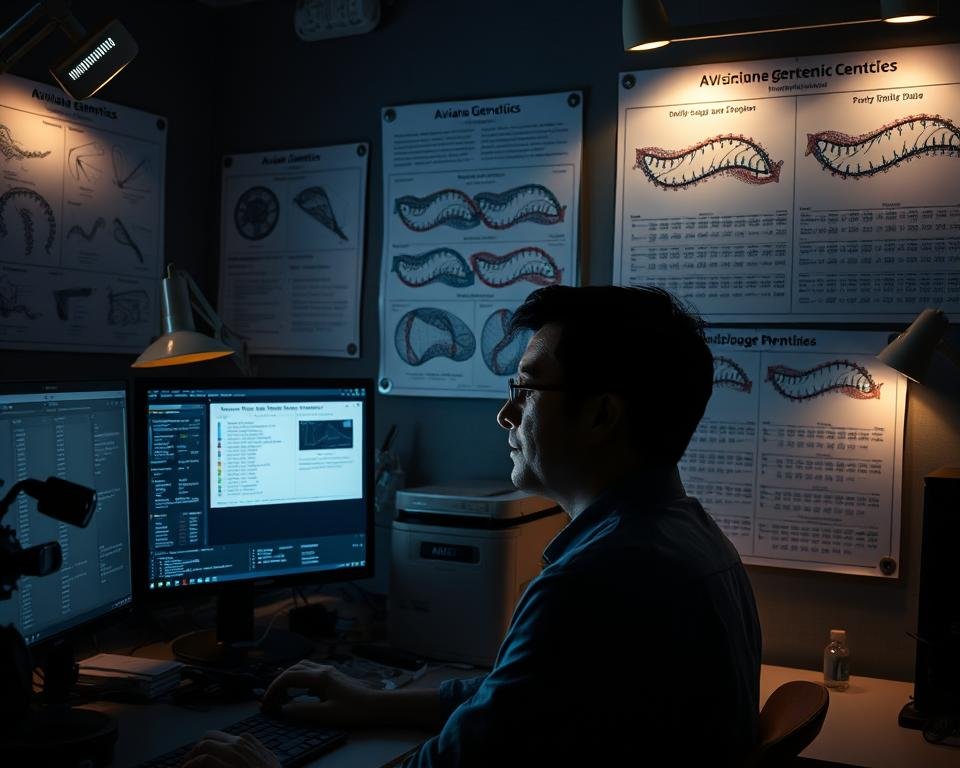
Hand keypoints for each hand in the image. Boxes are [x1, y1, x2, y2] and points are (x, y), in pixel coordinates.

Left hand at [181, 730, 279, 767]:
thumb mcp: (272, 762)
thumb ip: (263, 754)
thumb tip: (263, 753)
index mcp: (249, 741)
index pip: (221, 737)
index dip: (208, 748)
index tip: (200, 760)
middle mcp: (239, 743)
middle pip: (209, 737)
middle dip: (196, 750)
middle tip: (187, 764)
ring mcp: (232, 753)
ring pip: (203, 745)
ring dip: (190, 758)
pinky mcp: (224, 764)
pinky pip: (201, 760)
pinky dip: (190, 766)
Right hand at [261, 659, 380, 724]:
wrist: (377, 704)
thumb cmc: (354, 710)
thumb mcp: (326, 714)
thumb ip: (302, 711)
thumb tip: (283, 709)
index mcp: (319, 677)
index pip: (288, 677)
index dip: (273, 689)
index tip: (266, 704)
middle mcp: (323, 669)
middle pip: (293, 669)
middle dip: (278, 684)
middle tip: (269, 701)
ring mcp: (329, 671)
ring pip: (301, 667)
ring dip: (288, 678)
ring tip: (280, 696)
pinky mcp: (334, 676)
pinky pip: (310, 671)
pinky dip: (298, 678)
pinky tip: (299, 692)